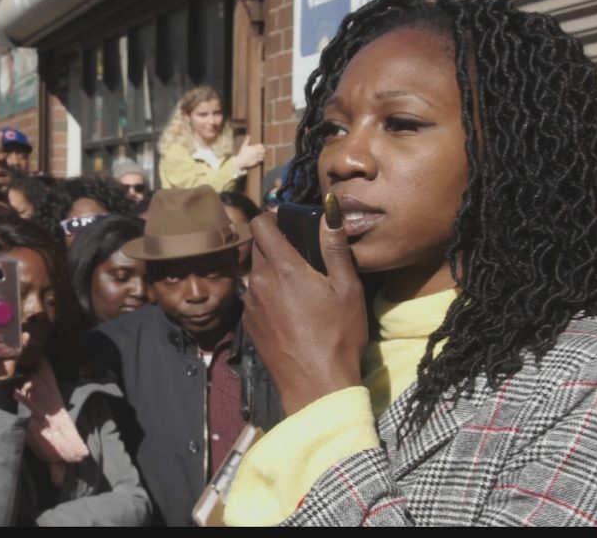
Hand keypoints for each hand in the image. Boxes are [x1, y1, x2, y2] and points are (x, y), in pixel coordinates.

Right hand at [232, 136, 265, 171]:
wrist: (241, 161)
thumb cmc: (242, 153)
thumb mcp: (244, 146)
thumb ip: (247, 141)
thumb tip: (248, 135)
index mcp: (254, 148)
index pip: (261, 146)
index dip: (261, 146)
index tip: (260, 147)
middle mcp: (257, 152)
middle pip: (264, 150)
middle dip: (263, 150)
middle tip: (261, 150)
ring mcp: (257, 157)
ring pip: (263, 155)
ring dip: (262, 154)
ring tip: (259, 154)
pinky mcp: (257, 161)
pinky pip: (262, 159)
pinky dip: (261, 158)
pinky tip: (258, 158)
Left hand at [243, 210, 366, 415]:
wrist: (316, 386)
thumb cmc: (338, 336)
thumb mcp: (347, 289)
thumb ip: (334, 247)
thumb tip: (329, 212)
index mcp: (283, 268)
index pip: (261, 225)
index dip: (273, 218)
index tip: (288, 222)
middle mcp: (259, 282)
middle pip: (258, 248)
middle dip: (276, 244)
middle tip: (303, 256)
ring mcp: (251, 305)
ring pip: (257, 274)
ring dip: (273, 272)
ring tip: (300, 288)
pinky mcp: (249, 325)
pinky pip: (256, 298)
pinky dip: (269, 296)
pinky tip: (291, 312)